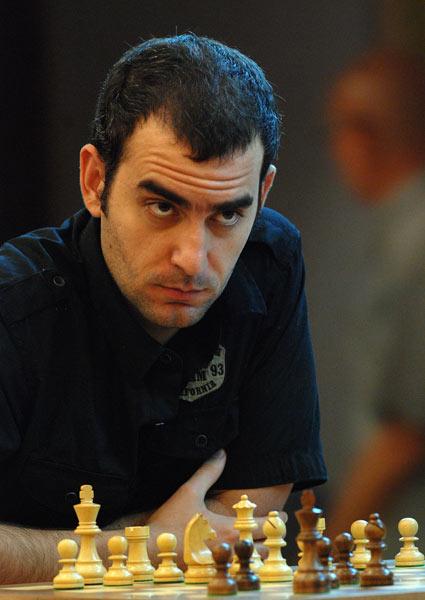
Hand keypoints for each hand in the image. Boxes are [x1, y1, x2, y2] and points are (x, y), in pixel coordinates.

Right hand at [144, 449, 286, 566]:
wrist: (152, 550)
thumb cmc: (171, 521)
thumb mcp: (189, 492)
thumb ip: (208, 472)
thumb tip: (222, 453)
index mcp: (230, 528)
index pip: (266, 525)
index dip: (279, 520)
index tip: (283, 515)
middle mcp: (231, 548)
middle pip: (266, 548)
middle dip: (273, 539)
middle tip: (276, 531)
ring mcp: (223, 564)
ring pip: (254, 563)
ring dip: (261, 553)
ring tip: (262, 544)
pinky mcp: (214, 574)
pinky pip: (238, 572)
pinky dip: (245, 565)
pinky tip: (242, 559)